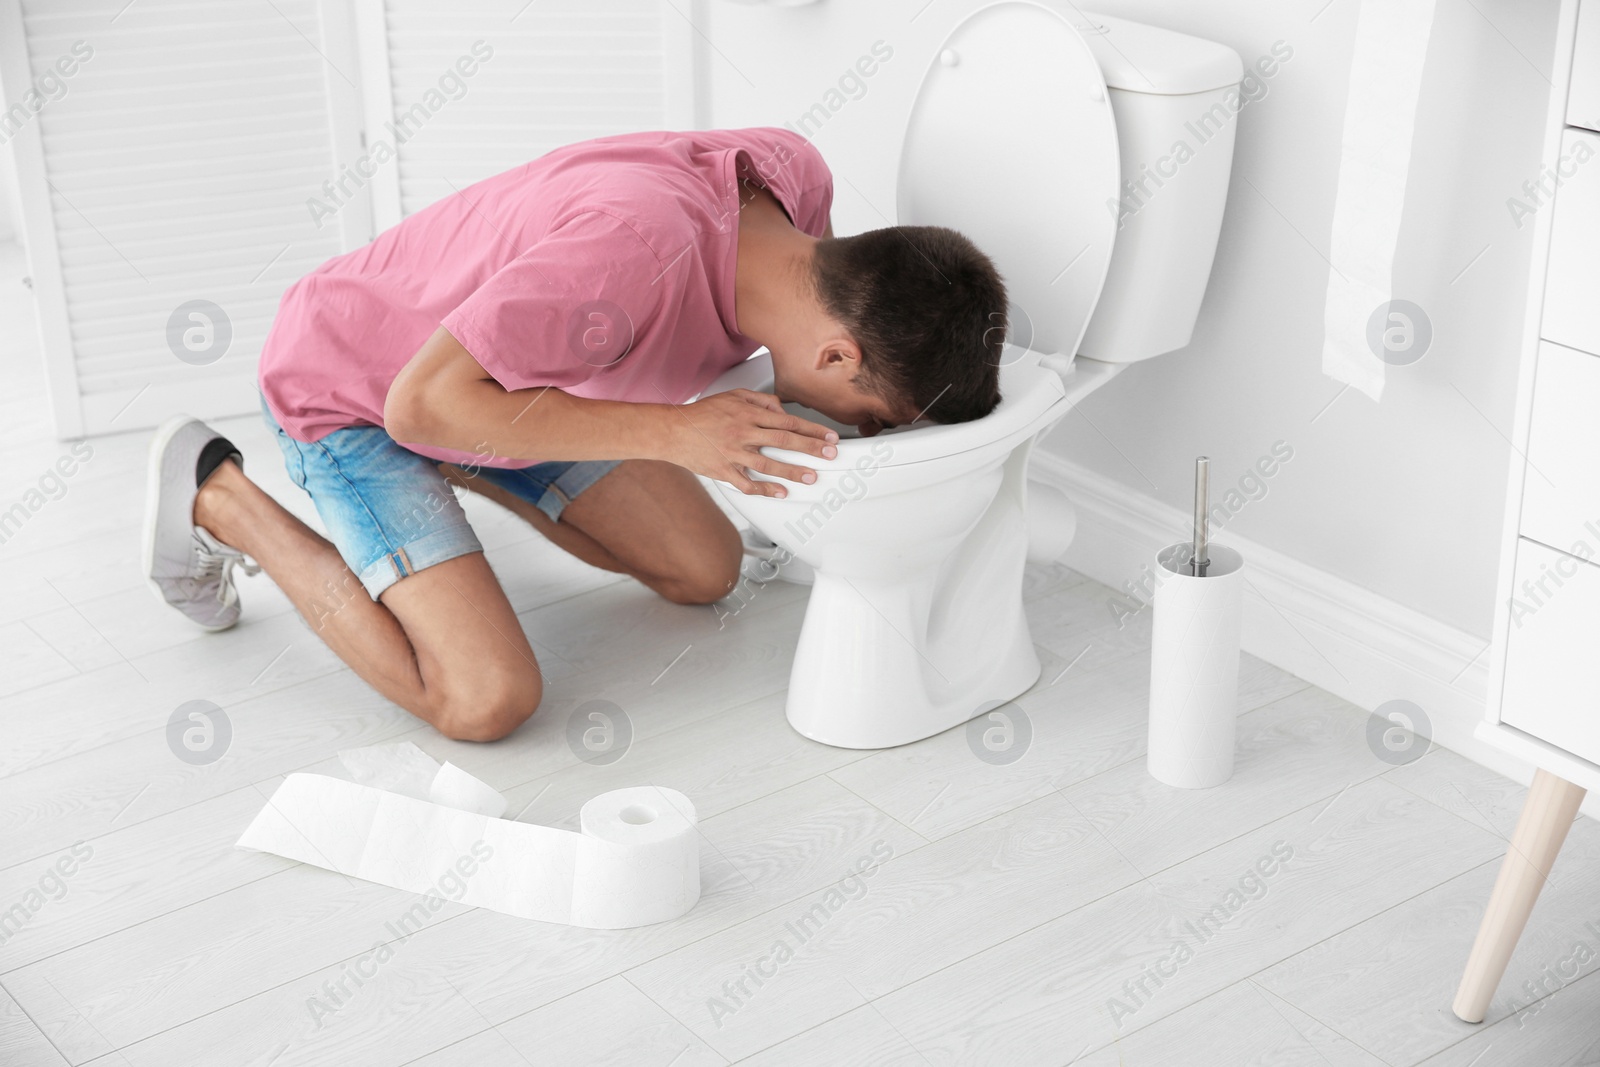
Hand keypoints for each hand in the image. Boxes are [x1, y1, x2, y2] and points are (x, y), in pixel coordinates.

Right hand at [666, 389, 838, 496]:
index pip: (788, 421)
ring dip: (792, 471)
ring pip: (768, 464)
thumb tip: (782, 409)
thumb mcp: (733, 395)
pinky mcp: (723, 470)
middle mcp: (743, 432)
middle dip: (811, 448)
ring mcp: (733, 453)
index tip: (828, 436)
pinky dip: (765, 489)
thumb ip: (761, 399)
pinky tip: (780, 493)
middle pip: (784, 441)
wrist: (673, 431)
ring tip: (811, 477)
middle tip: (830, 454)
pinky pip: (747, 483)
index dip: (811, 429)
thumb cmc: (702, 413)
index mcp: (748, 413)